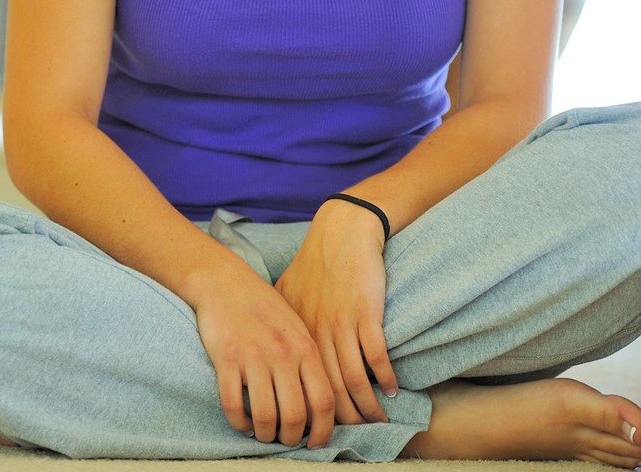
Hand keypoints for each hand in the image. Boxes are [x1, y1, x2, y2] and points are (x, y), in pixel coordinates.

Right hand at [191, 262, 335, 448]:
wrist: (225, 281)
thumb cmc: (263, 306)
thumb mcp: (296, 326)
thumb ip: (309, 360)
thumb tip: (321, 404)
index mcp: (305, 347)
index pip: (324, 401)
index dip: (323, 431)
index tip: (315, 443)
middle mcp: (282, 354)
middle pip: (296, 416)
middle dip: (292, 438)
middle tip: (286, 439)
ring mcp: (254, 356)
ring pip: (266, 417)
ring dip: (266, 435)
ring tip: (264, 433)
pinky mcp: (227, 359)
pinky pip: (234, 407)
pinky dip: (240, 424)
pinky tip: (244, 422)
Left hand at [274, 200, 396, 424]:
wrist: (342, 230)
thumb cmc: (317, 261)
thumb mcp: (289, 289)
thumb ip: (282, 318)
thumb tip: (273, 344)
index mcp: (296, 330)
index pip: (303, 382)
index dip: (314, 408)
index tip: (323, 425)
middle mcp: (315, 331)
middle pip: (329, 388)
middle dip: (343, 417)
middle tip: (355, 433)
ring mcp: (340, 322)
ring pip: (354, 379)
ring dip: (368, 405)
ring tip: (378, 418)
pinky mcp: (364, 312)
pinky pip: (375, 356)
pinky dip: (385, 378)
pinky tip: (391, 389)